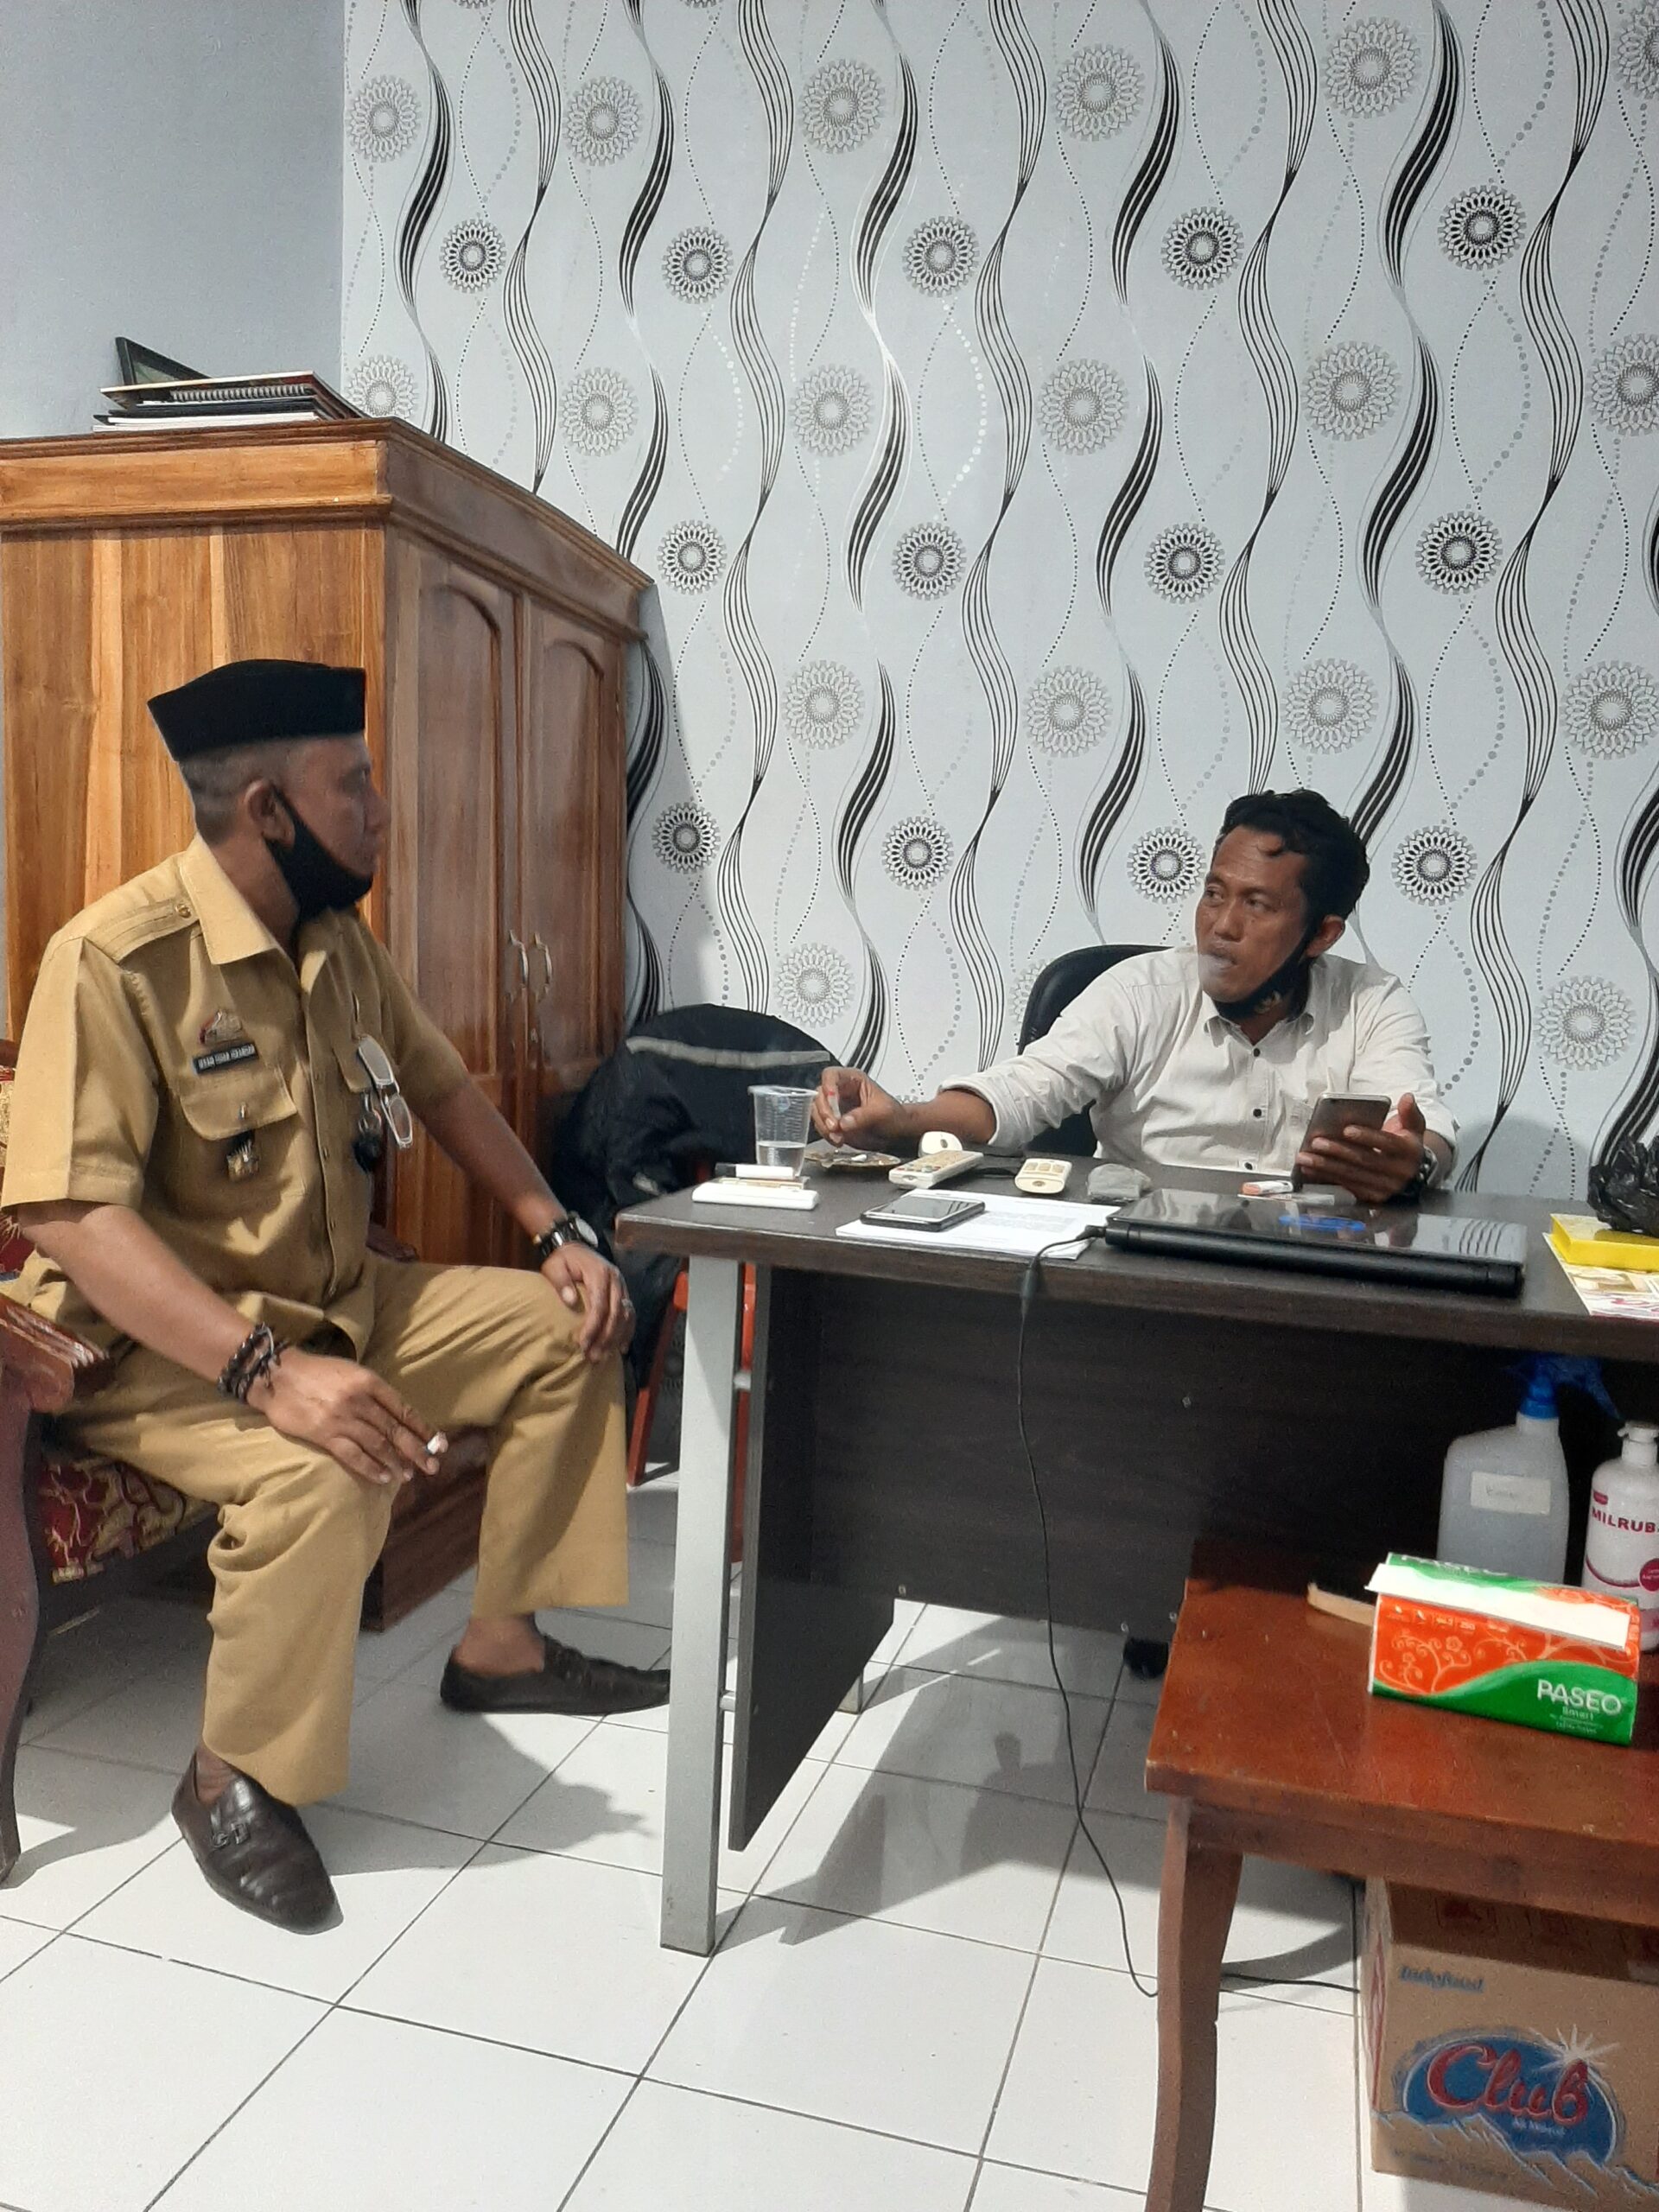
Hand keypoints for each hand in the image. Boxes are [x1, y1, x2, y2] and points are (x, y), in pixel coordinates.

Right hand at [252, 1347, 442, 1488]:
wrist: (278, 1375)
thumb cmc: (317, 1372)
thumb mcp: (351, 1372)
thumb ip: (372, 1392)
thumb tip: (396, 1415)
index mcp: (370, 1382)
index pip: (404, 1409)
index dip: (423, 1428)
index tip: (439, 1443)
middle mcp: (361, 1401)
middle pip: (395, 1430)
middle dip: (416, 1450)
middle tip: (432, 1466)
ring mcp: (343, 1418)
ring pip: (378, 1444)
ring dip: (396, 1462)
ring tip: (408, 1474)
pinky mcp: (325, 1434)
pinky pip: (353, 1455)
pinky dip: (370, 1467)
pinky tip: (382, 1477)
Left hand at [542, 1242, 633, 1360]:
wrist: (576, 1247)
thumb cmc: (564, 1260)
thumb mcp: (555, 1266)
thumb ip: (561, 1281)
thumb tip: (571, 1301)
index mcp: (600, 1273)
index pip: (600, 1305)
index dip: (593, 1326)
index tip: (582, 1344)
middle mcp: (616, 1280)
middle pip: (616, 1313)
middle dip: (605, 1337)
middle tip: (594, 1357)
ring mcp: (622, 1286)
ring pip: (626, 1316)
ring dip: (616, 1338)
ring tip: (604, 1356)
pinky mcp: (624, 1292)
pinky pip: (630, 1314)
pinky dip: (627, 1331)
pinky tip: (621, 1347)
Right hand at [813, 1067, 901, 1144]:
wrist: (896, 1133)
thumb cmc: (893, 1116)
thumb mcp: (883, 1112)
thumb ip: (863, 1116)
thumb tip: (844, 1122)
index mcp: (853, 1080)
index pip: (832, 1075)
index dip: (828, 1086)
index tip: (832, 1100)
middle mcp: (840, 1091)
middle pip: (820, 1095)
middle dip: (825, 1112)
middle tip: (834, 1126)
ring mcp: (835, 1107)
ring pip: (817, 1111)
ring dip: (824, 1125)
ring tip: (838, 1137)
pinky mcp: (833, 1122)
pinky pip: (821, 1126)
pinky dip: (826, 1135)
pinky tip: (838, 1140)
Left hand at [1297, 1093, 1428, 1204]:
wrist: (1413, 1172)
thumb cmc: (1406, 1144)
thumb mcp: (1413, 1127)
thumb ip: (1409, 1112)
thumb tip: (1407, 1097)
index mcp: (1408, 1151)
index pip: (1386, 1143)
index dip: (1367, 1136)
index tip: (1346, 1130)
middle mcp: (1399, 1172)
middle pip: (1365, 1160)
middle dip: (1338, 1151)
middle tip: (1316, 1142)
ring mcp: (1385, 1187)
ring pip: (1353, 1175)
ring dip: (1326, 1166)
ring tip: (1305, 1157)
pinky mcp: (1372, 1196)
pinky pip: (1347, 1186)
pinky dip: (1326, 1177)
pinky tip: (1310, 1169)